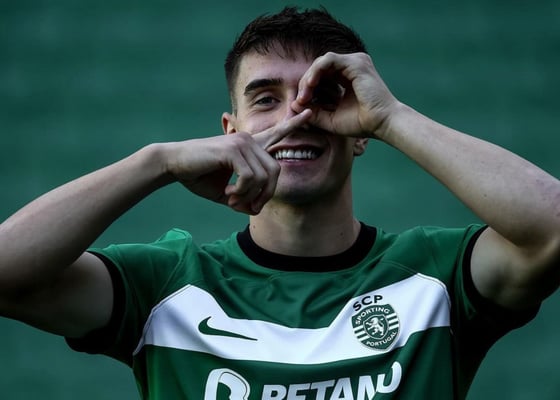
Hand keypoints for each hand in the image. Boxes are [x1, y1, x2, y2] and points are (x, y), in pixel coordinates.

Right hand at [164, 110, 311, 213]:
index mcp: (249, 146)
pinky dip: (241, 192)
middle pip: (276, 171)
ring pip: (263, 177)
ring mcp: (242, 142)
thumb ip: (244, 199)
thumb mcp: (226, 193)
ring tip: (232, 200)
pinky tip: (228, 194)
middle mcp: (249, 139)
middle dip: (266, 195)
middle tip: (249, 207)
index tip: (310, 112)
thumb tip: (256, 211)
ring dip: (249, 197)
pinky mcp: (232, 149)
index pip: (276, 133)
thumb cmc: (198, 176)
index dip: (294, 124)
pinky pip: (250, 178)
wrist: (173, 165)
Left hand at [292, 52, 398, 138]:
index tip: (301, 103)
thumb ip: (313, 111)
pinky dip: (316, 71)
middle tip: (300, 99)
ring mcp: (355, 62)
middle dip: (306, 83)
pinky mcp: (356, 63)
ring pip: (321, 62)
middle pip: (319, 68)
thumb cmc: (361, 123)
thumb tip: (293, 105)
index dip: (308, 88)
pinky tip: (310, 85)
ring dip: (309, 78)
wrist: (382, 124)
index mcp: (348, 76)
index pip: (321, 75)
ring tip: (304, 94)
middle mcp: (352, 66)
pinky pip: (328, 60)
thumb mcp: (330, 118)